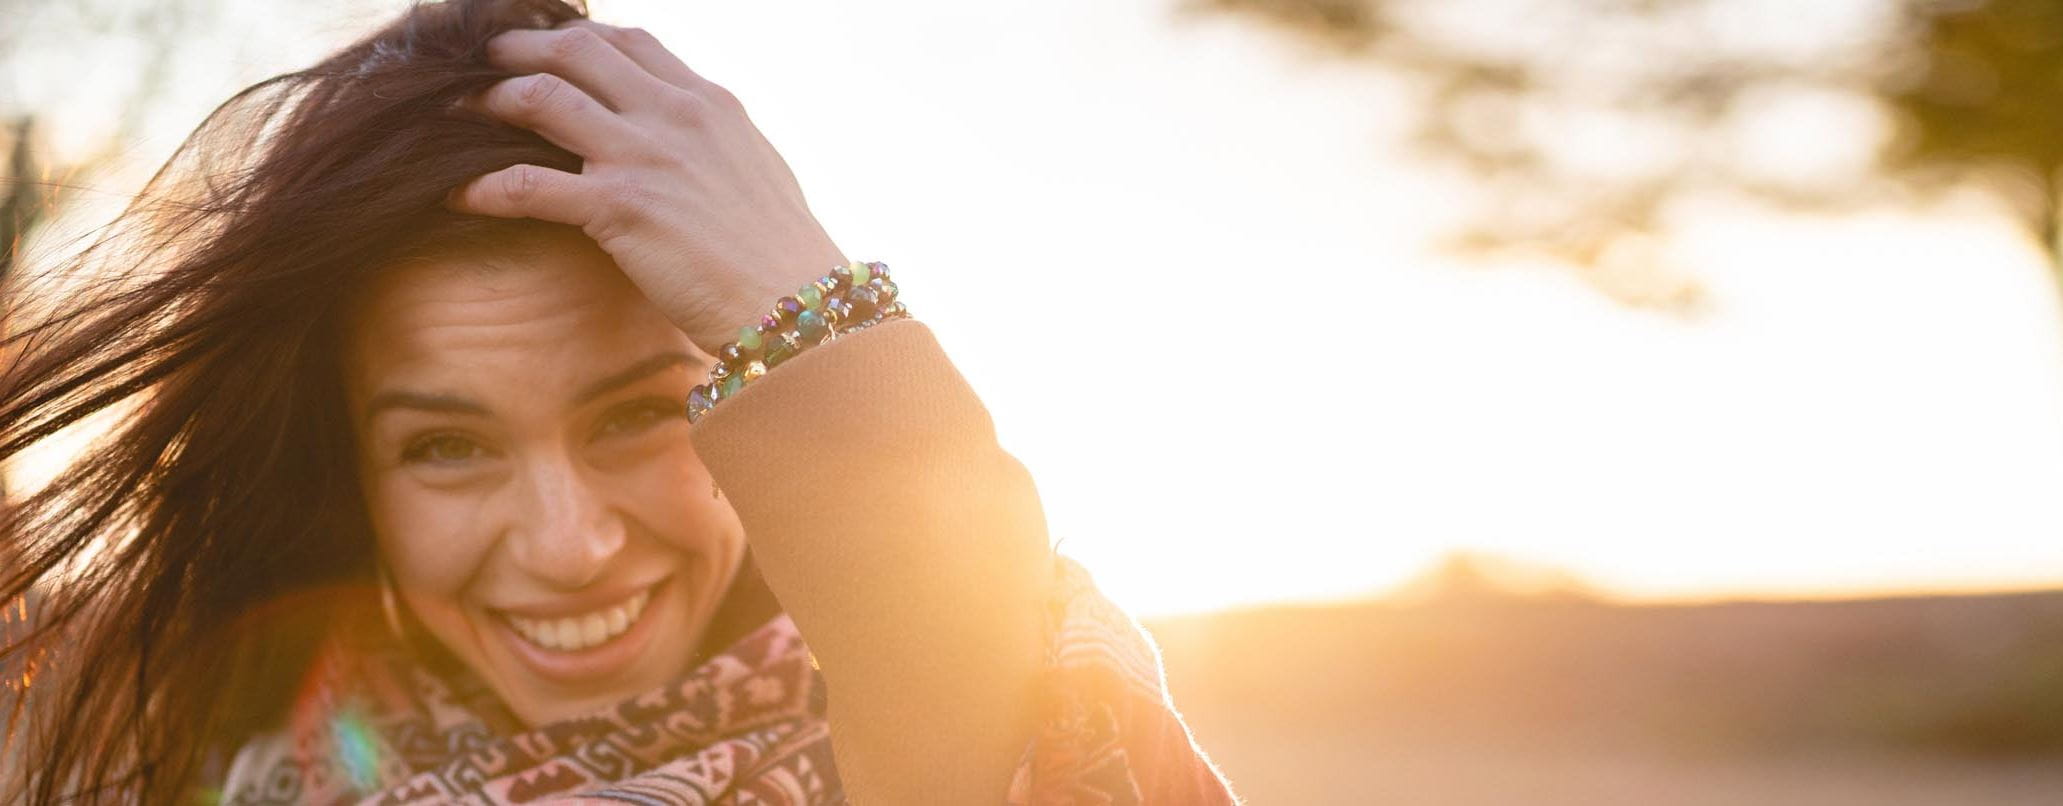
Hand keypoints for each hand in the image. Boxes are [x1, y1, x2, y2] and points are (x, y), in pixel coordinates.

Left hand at [447, 20, 847, 351]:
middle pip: (576, 49)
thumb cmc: (782, 254)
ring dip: (487, 99)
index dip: (576, 35)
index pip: (630, 41)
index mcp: (709, 102)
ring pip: (541, 98)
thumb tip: (684, 141)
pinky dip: (480, 187)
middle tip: (482, 62)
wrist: (798, 305)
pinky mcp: (621, 208)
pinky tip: (456, 195)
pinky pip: (527, 184)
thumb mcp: (755, 170)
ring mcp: (645, 157)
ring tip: (453, 111)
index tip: (544, 46)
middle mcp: (674, 115)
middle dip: (518, 47)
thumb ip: (712, 141)